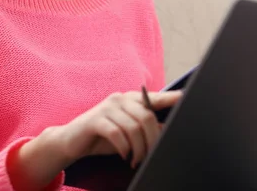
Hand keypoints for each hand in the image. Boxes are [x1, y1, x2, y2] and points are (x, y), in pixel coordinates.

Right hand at [59, 90, 182, 167]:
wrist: (70, 141)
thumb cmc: (103, 136)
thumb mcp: (128, 132)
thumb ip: (146, 128)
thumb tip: (168, 128)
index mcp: (131, 99)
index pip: (155, 97)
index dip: (171, 97)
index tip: (185, 97)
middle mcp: (121, 98)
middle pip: (146, 117)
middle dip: (152, 140)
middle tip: (150, 155)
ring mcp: (107, 107)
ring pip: (133, 127)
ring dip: (138, 148)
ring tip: (136, 159)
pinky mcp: (96, 119)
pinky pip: (117, 134)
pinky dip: (124, 148)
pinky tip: (125, 155)